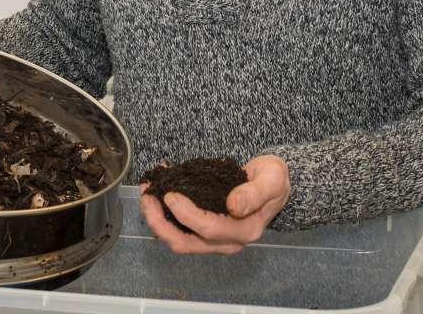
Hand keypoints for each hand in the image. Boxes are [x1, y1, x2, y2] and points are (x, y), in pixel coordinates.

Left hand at [140, 155, 289, 254]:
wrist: (275, 185)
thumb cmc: (273, 180)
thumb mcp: (272, 179)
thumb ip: (254, 193)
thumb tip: (233, 206)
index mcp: (245, 230)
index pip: (208, 228)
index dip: (185, 213)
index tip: (169, 194)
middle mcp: (228, 242)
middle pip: (185, 242)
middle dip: (159, 222)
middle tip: (147, 196)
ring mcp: (215, 241)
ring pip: (178, 240)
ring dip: (157, 220)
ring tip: (147, 193)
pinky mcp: (205, 233)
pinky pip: (179, 230)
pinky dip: (164, 216)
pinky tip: (156, 193)